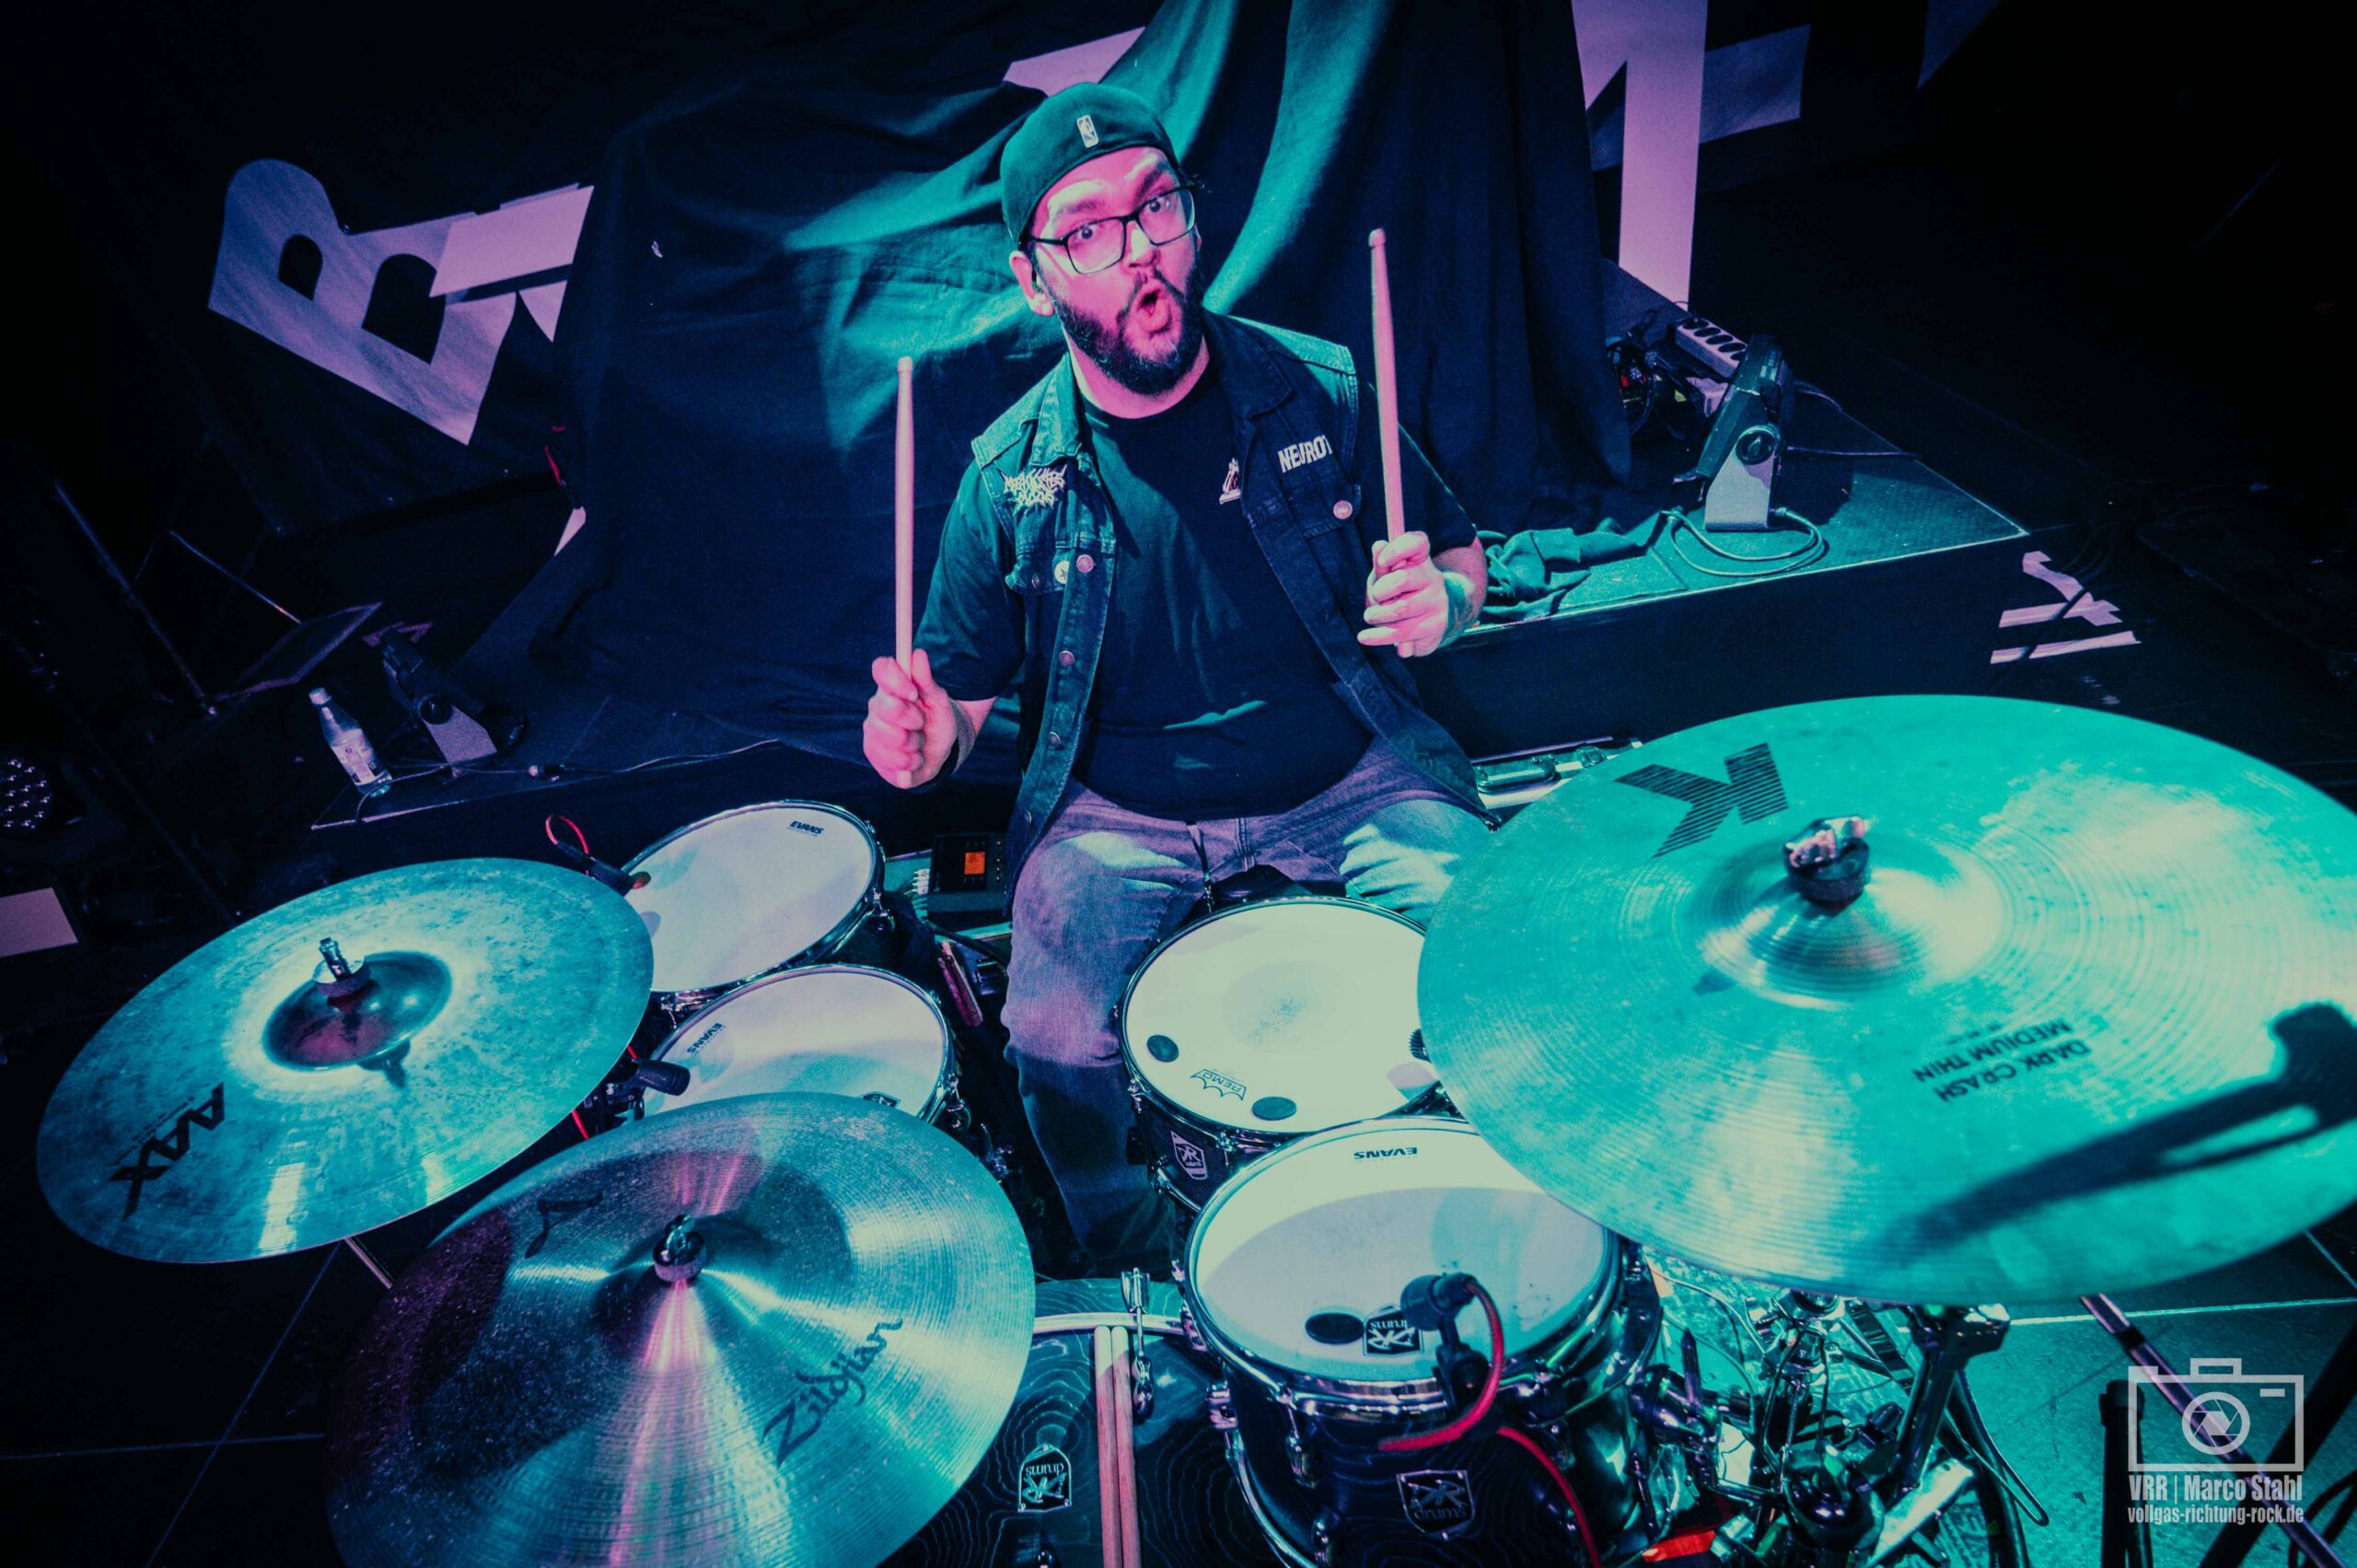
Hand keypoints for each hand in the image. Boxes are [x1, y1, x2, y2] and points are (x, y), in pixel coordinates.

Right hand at [864, 648, 958, 788]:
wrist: (939, 753)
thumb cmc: (937, 722)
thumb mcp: (938, 702)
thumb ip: (927, 681)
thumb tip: (918, 654)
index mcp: (891, 687)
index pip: (882, 669)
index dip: (896, 680)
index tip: (914, 693)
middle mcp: (877, 707)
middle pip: (887, 706)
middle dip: (912, 719)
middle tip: (921, 723)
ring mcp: (872, 731)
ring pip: (892, 737)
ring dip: (914, 743)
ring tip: (919, 743)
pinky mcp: (873, 754)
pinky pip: (891, 759)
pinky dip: (911, 762)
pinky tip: (914, 759)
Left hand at [1359, 532, 1448, 658]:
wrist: (1430, 620)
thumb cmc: (1400, 593)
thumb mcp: (1388, 576)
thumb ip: (1382, 564)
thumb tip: (1379, 545)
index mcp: (1421, 559)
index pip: (1417, 543)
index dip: (1397, 549)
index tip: (1381, 562)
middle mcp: (1434, 578)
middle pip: (1403, 579)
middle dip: (1380, 591)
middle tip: (1377, 597)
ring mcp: (1438, 602)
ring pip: (1400, 609)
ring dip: (1377, 615)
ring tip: (1371, 616)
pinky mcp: (1436, 627)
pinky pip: (1402, 633)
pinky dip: (1379, 636)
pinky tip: (1365, 637)